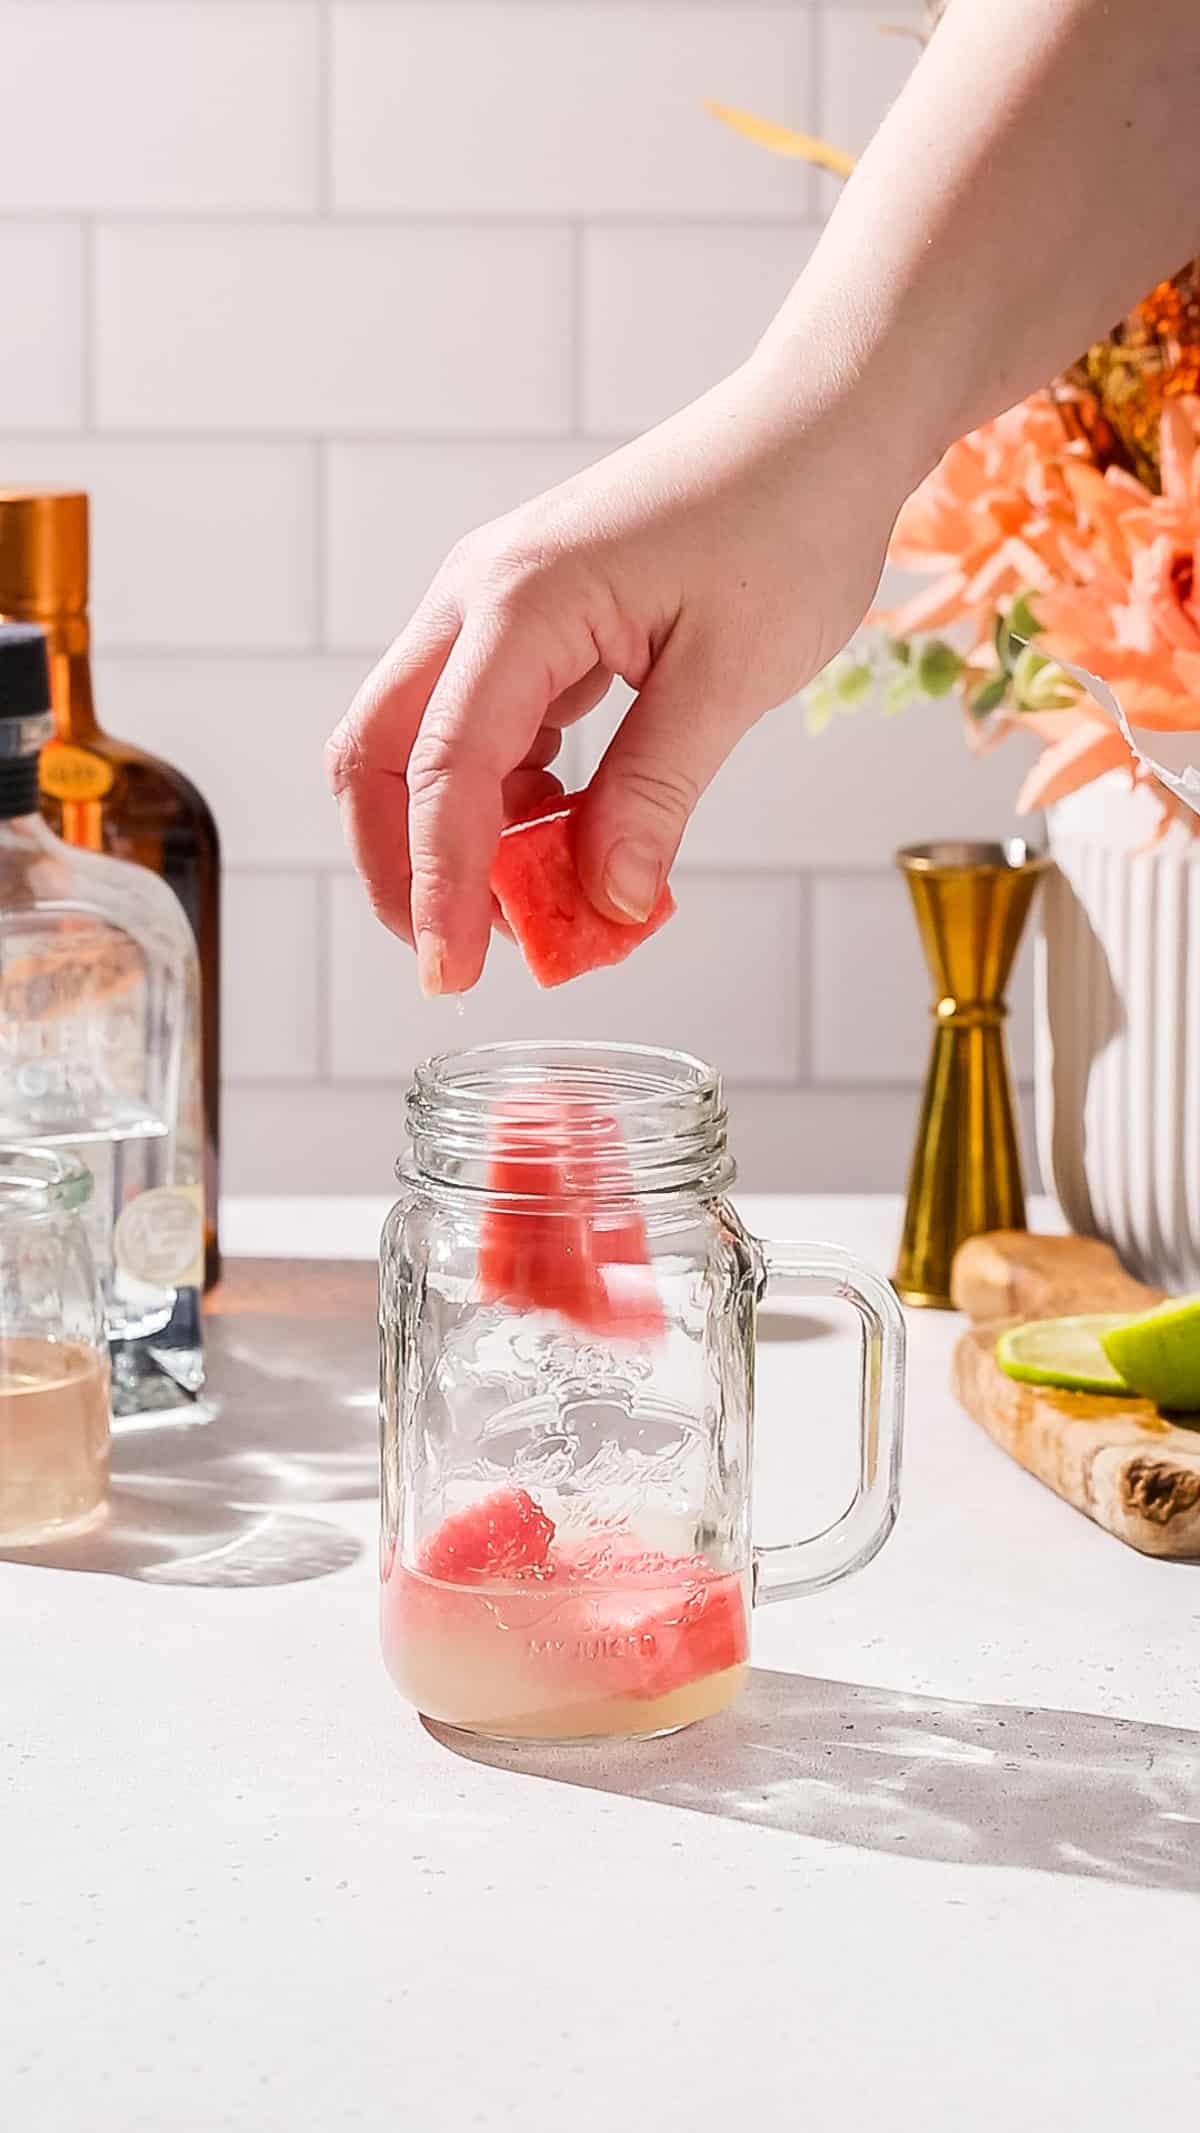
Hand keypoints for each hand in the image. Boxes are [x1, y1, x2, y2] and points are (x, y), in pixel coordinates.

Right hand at [326, 348, 911, 994]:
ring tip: (533, 905)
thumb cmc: (788, 519)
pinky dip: (498, 797)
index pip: (441, 771)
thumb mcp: (731, 677)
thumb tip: (608, 902)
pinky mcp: (527, 621)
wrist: (818, 425)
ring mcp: (494, 605)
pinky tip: (562, 832)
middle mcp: (478, 597)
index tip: (452, 973)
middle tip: (457, 955)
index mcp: (519, 604)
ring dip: (452, 836)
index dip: (438, 886)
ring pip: (415, 743)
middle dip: (400, 867)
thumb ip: (655, 794)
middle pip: (376, 754)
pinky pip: (476, 725)